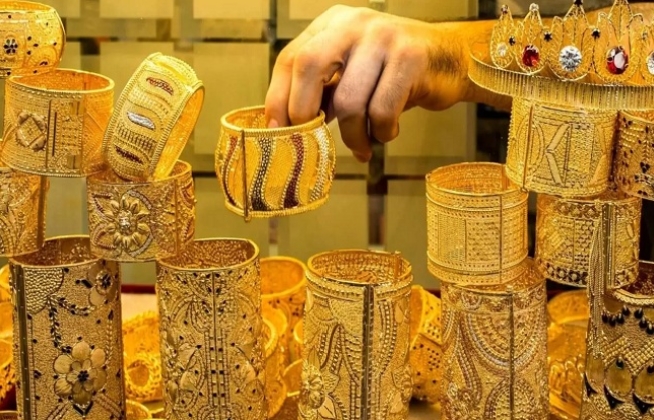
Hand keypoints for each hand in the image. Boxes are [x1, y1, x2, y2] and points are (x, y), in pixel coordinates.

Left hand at [264, 6, 471, 161]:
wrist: (450, 58)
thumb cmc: (391, 74)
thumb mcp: (350, 74)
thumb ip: (321, 91)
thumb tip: (284, 128)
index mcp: (332, 24)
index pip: (291, 58)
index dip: (278, 98)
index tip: (277, 131)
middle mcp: (354, 23)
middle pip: (309, 66)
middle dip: (304, 112)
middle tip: (311, 141)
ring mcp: (383, 36)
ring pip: (349, 100)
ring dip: (353, 136)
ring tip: (362, 147)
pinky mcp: (411, 57)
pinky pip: (382, 110)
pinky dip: (382, 132)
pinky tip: (387, 132)